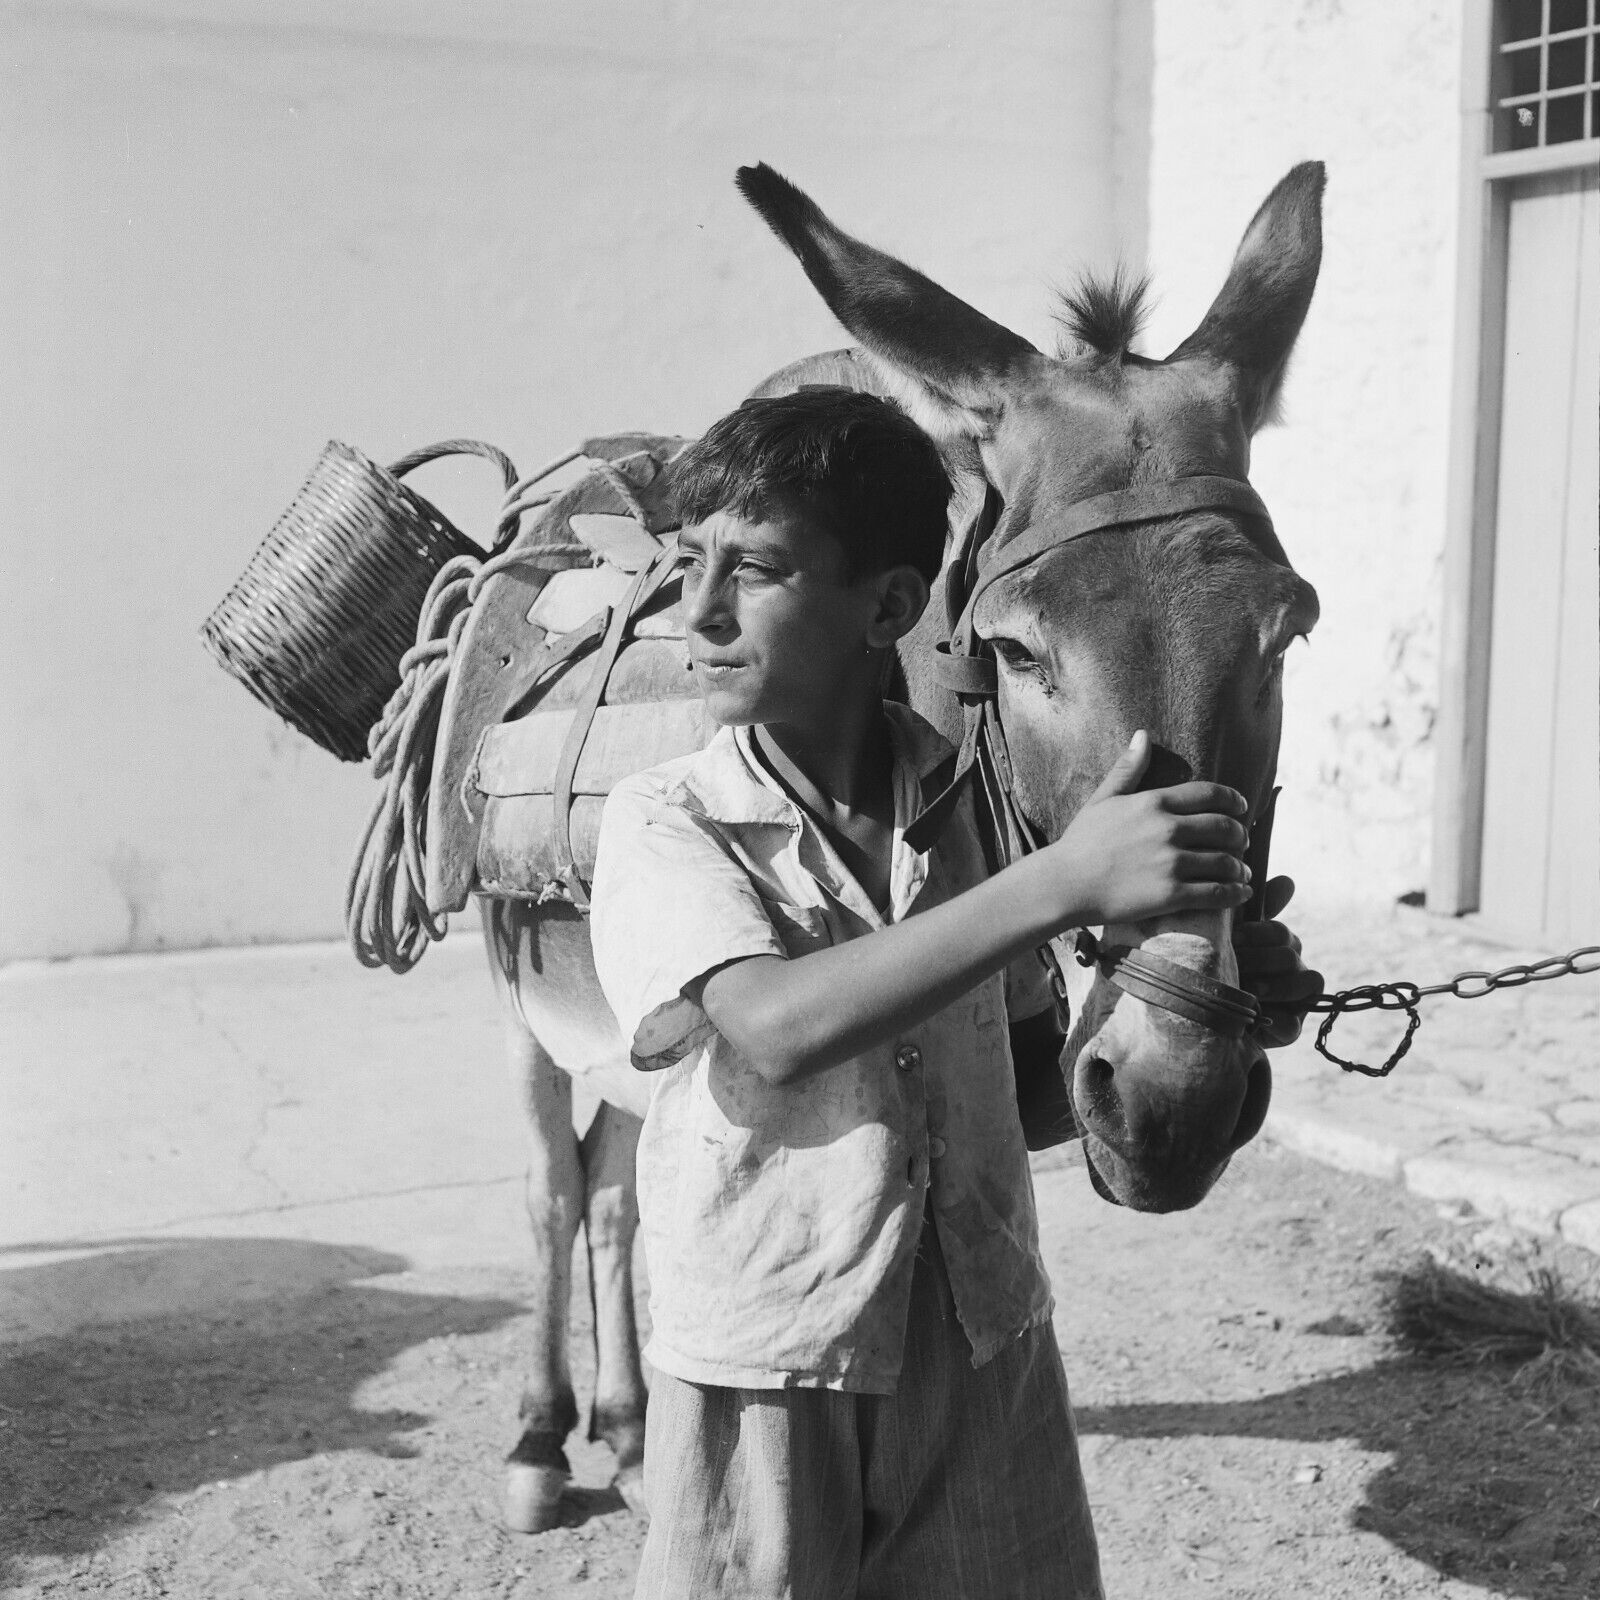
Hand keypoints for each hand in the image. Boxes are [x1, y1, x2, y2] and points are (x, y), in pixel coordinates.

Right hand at [1043, 731, 1252, 924]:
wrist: (1065, 884)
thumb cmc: (1080, 842)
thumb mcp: (1103, 799)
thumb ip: (1128, 769)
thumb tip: (1142, 735)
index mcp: (1154, 803)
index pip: (1209, 794)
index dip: (1233, 800)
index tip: (1242, 808)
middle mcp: (1168, 829)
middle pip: (1223, 828)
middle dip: (1239, 835)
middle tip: (1242, 842)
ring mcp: (1171, 863)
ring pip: (1224, 862)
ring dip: (1239, 868)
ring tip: (1241, 872)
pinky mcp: (1171, 894)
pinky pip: (1216, 893)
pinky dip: (1234, 893)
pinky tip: (1239, 893)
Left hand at [1233, 875, 1324, 1046]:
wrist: (1200, 1012)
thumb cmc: (1217, 966)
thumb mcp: (1227, 937)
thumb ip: (1252, 912)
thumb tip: (1288, 880)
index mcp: (1278, 946)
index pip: (1282, 933)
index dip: (1262, 932)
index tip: (1234, 934)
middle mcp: (1291, 969)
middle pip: (1292, 955)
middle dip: (1262, 957)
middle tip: (1236, 962)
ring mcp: (1294, 999)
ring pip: (1308, 982)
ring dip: (1277, 984)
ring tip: (1249, 988)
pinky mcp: (1288, 1028)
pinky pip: (1295, 1023)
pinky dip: (1279, 1018)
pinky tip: (1260, 1013)